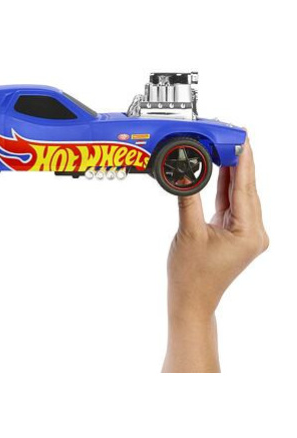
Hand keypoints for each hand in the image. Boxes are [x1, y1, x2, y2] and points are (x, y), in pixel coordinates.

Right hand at [163, 138, 267, 371]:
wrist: (190, 300)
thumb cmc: (190, 275)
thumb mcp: (188, 232)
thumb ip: (188, 198)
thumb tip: (185, 171)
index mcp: (249, 233)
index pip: (246, 188)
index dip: (244, 160)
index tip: (242, 137)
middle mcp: (253, 232)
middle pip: (247, 189)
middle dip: (238, 163)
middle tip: (230, 137)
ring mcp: (245, 233)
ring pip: (240, 196)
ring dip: (231, 174)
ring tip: (224, 148)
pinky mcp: (234, 234)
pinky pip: (231, 205)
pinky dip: (225, 189)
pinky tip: (220, 172)